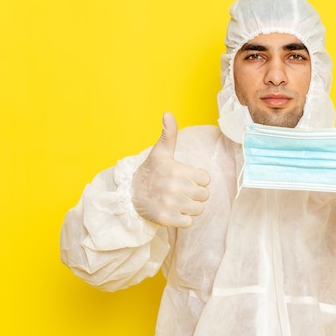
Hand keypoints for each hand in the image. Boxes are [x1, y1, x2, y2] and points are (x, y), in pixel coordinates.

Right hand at [131, 112, 209, 226]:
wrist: (130, 194)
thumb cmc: (151, 172)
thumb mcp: (160, 152)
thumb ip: (169, 134)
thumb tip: (168, 113)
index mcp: (176, 170)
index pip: (206, 179)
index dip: (199, 180)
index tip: (187, 179)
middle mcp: (174, 187)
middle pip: (204, 195)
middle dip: (196, 194)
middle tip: (183, 191)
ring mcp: (169, 204)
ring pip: (198, 209)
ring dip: (191, 207)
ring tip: (179, 202)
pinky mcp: (165, 219)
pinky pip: (188, 222)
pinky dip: (184, 219)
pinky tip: (175, 212)